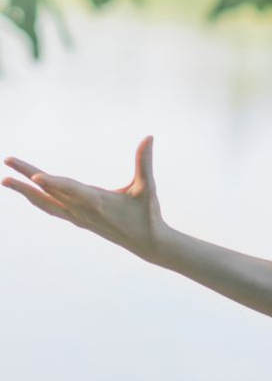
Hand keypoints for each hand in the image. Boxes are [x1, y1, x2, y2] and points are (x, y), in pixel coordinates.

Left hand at [3, 135, 167, 262]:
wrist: (146, 244)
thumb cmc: (148, 215)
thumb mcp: (147, 187)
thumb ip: (144, 161)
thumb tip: (149, 137)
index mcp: (98, 201)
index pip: (71, 189)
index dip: (54, 182)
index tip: (34, 177)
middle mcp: (82, 210)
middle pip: (49, 191)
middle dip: (26, 177)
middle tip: (7, 161)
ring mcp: (77, 217)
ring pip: (44, 203)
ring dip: (24, 191)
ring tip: (6, 180)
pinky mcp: (78, 220)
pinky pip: (51, 209)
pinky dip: (37, 200)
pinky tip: (29, 194)